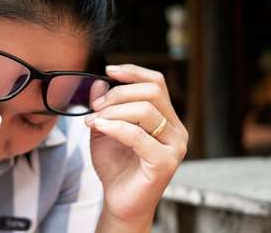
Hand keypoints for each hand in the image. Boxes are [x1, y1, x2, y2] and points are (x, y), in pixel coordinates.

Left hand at [85, 64, 187, 229]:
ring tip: (94, 120)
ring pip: (145, 110)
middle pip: (152, 92)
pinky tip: (98, 128)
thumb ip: (103, 106)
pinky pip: (137, 135)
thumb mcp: (105, 128)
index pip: (156, 83)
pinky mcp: (165, 163)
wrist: (119, 200)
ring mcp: (174, 146)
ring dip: (113, 111)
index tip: (109, 71)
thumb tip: (100, 83)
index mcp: (166, 118)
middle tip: (96, 105)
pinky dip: (114, 127)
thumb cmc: (115, 166)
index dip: (133, 72)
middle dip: (118, 93)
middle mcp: (176, 130)